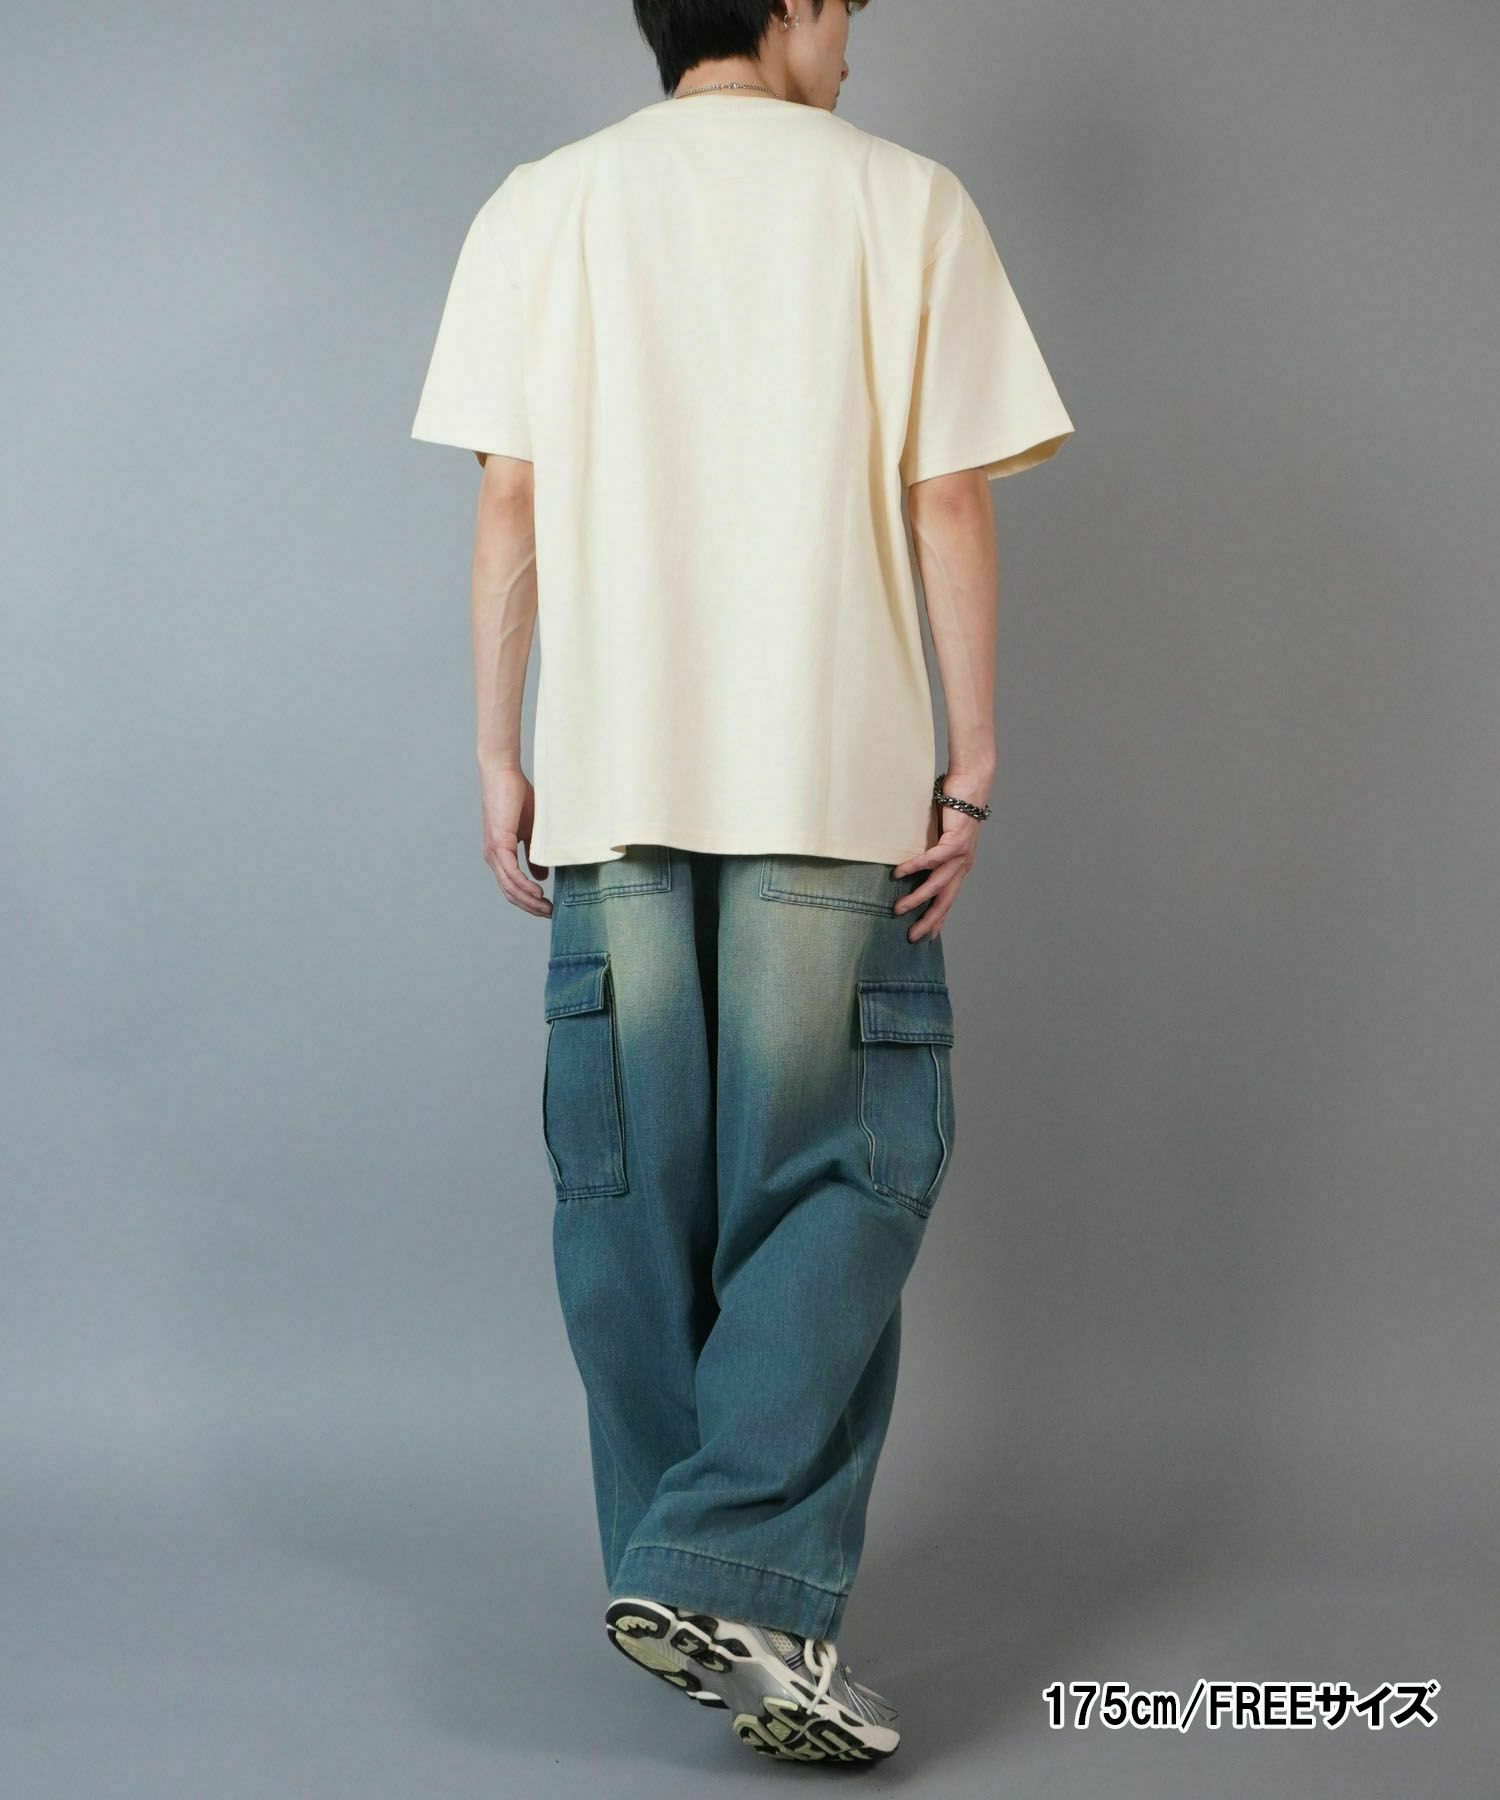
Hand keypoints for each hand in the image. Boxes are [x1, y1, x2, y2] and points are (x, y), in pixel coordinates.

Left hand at [479, 764, 551, 917]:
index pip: (512, 888)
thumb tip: (541, 878)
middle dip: (530, 907)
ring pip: (510, 887)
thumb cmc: (518, 799)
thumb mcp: (532, 832)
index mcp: (499, 856)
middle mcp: (493, 858)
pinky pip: (511, 872)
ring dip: (529, 901)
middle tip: (550, 914)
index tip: (548, 910)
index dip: (529, 902)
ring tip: (546, 908)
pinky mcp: (498, 843)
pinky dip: (524, 885)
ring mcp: (494, 852)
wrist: (503, 775)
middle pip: (510, 893)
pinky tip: (538, 893)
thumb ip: (535, 856)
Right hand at [891, 775, 989, 941]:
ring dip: (917, 898)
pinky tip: (899, 873)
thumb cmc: (953, 807)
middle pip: (945, 900)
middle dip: (929, 920)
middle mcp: (963, 865)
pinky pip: (932, 859)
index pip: (949, 899)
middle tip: (912, 936)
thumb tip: (909, 861)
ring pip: (937, 884)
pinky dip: (915, 866)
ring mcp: (961, 855)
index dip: (939, 918)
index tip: (928, 937)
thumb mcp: (940, 836)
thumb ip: (931, 850)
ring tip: (898, 908)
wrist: (971, 784)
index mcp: (960, 867)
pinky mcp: (955, 841)